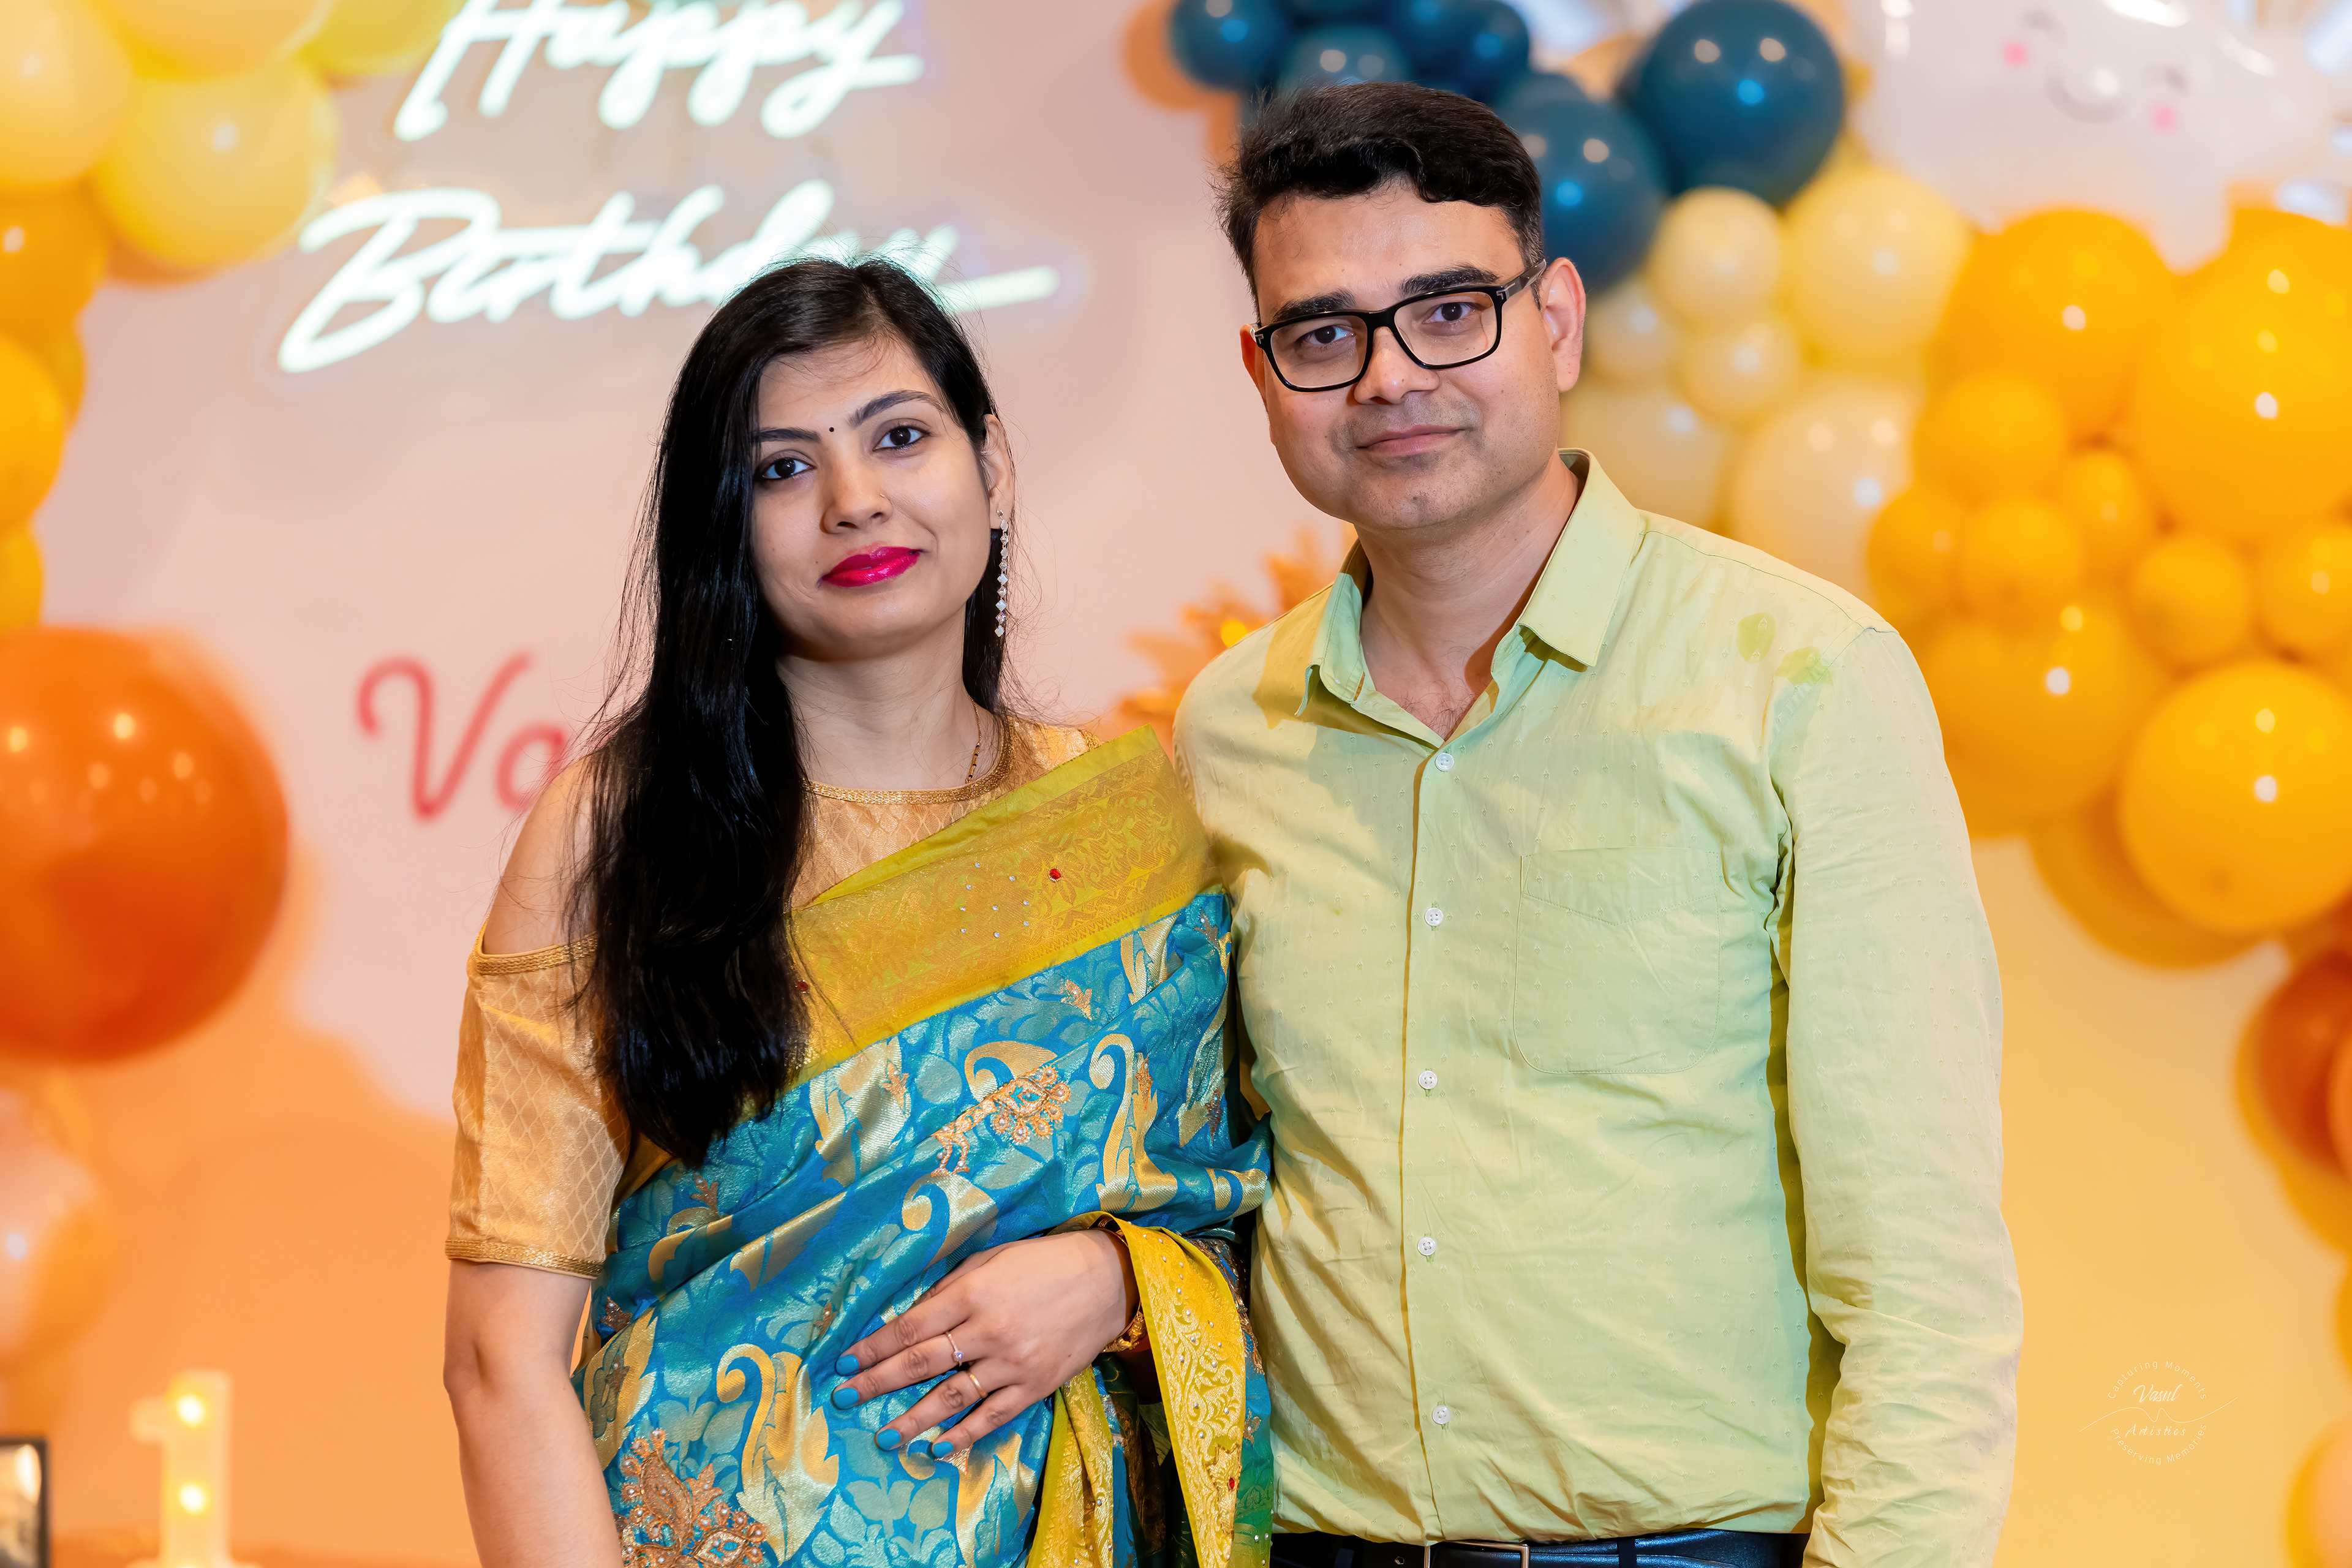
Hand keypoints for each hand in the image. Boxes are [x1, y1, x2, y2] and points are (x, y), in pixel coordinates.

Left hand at [829, 1228, 1136, 1456]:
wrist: (1107, 1280)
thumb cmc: (1041, 1263)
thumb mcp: (990, 1261)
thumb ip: (948, 1290)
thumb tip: (909, 1320)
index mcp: (972, 1294)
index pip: (910, 1327)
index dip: (873, 1347)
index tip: (844, 1363)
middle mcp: (988, 1331)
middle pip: (920, 1363)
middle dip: (877, 1382)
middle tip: (844, 1399)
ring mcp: (1012, 1363)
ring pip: (951, 1398)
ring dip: (912, 1419)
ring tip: (883, 1436)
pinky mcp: (1035, 1385)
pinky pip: (992, 1415)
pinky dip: (963, 1434)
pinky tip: (937, 1448)